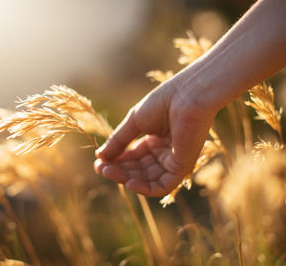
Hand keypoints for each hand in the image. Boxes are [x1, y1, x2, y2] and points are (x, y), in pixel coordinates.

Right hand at [94, 75, 215, 196]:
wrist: (187, 96)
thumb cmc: (163, 103)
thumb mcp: (134, 122)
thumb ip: (119, 140)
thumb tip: (100, 157)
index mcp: (156, 140)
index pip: (133, 157)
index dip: (116, 161)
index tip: (98, 162)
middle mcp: (165, 153)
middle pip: (138, 170)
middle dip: (119, 170)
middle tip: (101, 169)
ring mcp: (174, 161)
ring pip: (148, 179)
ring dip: (127, 178)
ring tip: (109, 172)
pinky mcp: (182, 167)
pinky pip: (163, 186)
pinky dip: (145, 188)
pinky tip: (129, 183)